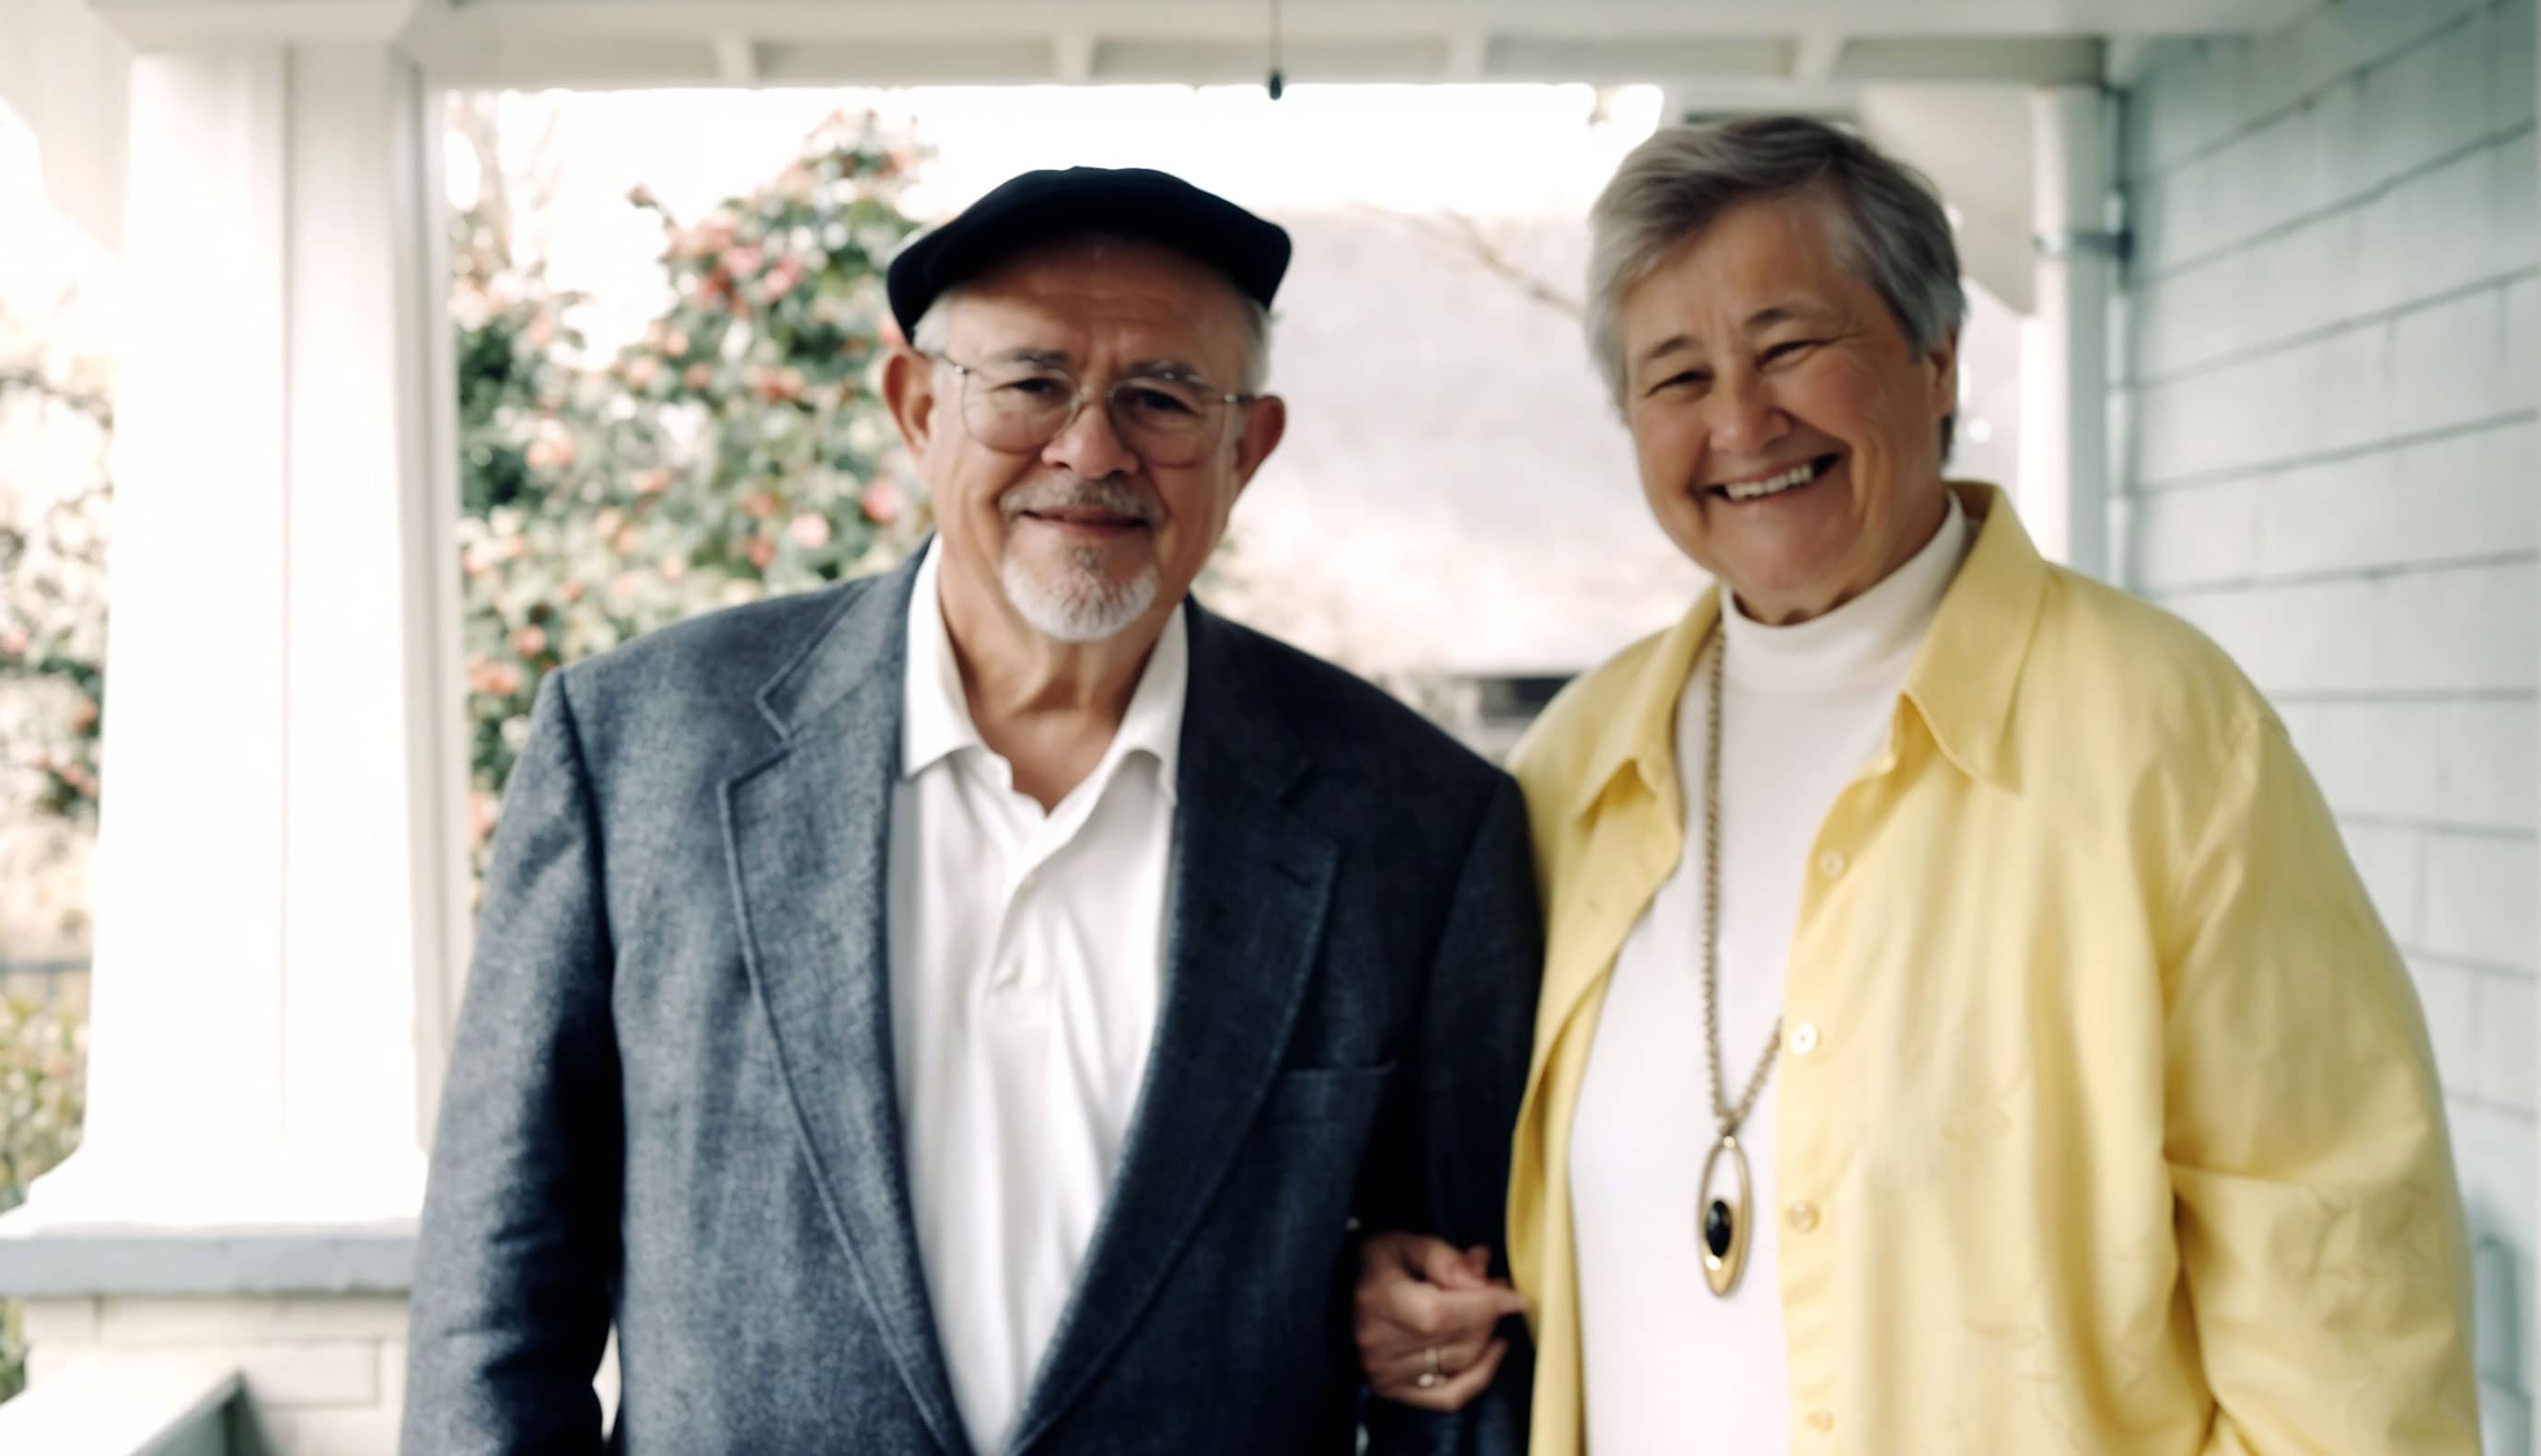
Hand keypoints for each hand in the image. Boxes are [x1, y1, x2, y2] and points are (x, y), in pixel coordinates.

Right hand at [1353, 1230, 1530, 1411]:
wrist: (1340, 1296)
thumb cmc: (1378, 1265)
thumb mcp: (1405, 1243)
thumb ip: (1443, 1257)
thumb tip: (1482, 1275)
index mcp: (1378, 1299)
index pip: (1440, 1313)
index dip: (1484, 1306)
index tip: (1516, 1297)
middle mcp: (1378, 1343)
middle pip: (1457, 1339)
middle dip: (1489, 1315)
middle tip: (1497, 1290)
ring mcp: (1385, 1373)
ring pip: (1461, 1363)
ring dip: (1487, 1337)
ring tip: (1489, 1312)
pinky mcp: (1394, 1390)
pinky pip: (1451, 1396)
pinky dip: (1480, 1375)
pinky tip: (1493, 1349)